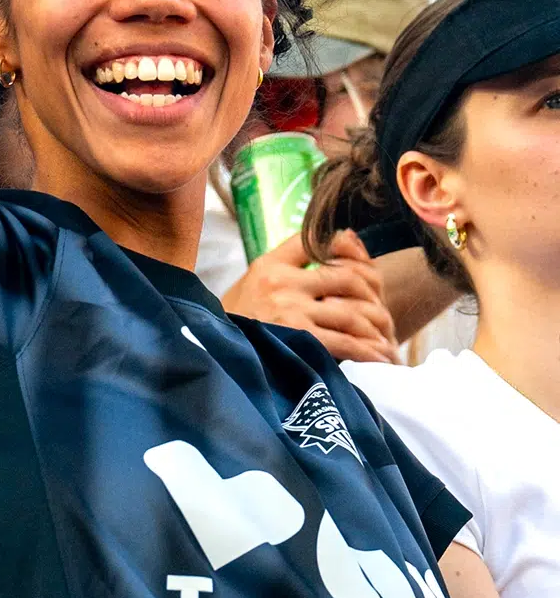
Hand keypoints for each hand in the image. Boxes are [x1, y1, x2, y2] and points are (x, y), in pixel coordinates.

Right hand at [221, 230, 398, 363]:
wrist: (212, 351)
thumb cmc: (235, 319)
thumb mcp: (253, 279)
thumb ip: (289, 260)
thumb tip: (342, 239)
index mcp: (270, 264)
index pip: (318, 242)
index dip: (349, 250)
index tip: (366, 269)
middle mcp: (282, 282)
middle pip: (347, 277)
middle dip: (373, 296)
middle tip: (384, 314)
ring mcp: (290, 312)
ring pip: (351, 312)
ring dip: (376, 328)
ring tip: (387, 340)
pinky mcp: (296, 341)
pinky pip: (343, 343)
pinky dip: (367, 351)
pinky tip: (379, 358)